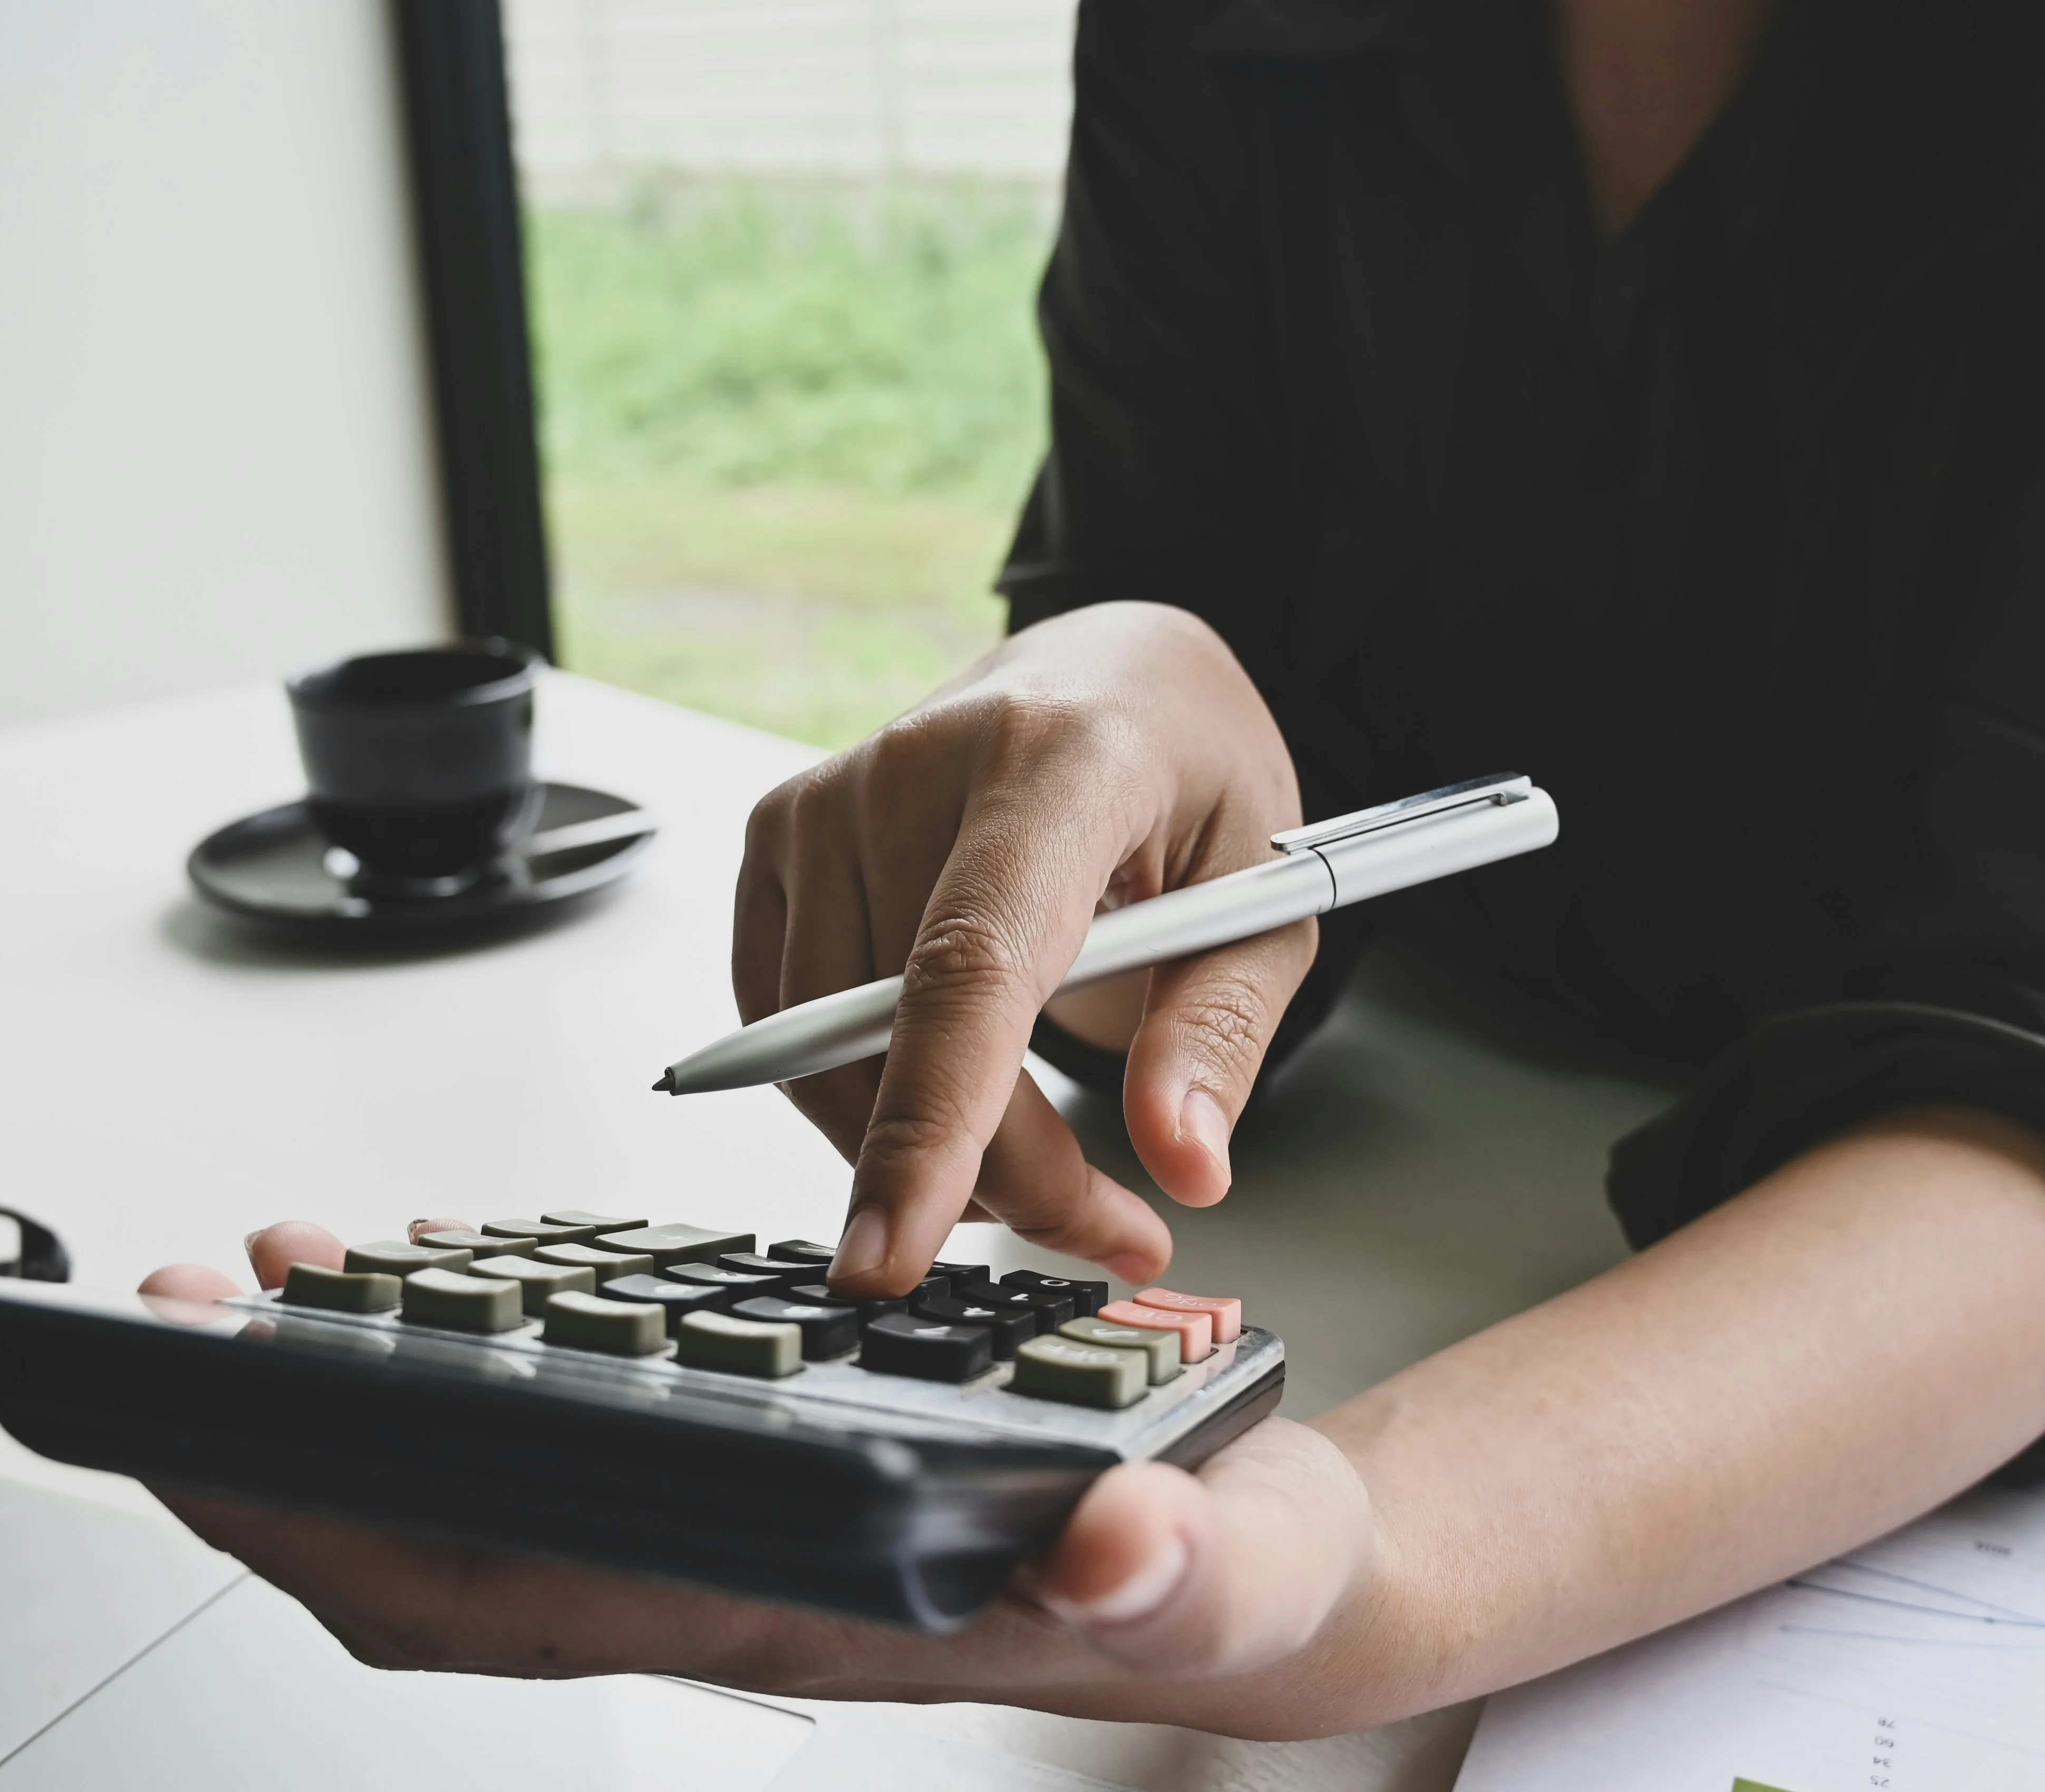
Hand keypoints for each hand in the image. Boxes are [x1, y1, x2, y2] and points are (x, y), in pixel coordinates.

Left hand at [135, 1223, 1384, 1736]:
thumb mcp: (1227, 1559)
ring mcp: (729, 1534)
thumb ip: (1176, 1567)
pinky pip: (558, 1440)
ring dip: (346, 1408)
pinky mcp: (754, 1467)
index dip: (352, 1530)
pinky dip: (463, 1368)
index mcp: (801, 1601)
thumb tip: (1118, 1550)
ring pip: (477, 1500)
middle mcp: (732, 1582)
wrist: (1241, 1574)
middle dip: (276, 1467)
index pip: (526, 1589)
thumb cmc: (1217, 1568)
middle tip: (159, 1337)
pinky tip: (439, 1281)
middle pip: (442, 1558)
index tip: (217, 1438)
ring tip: (258, 1285)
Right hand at [736, 601, 1311, 1295]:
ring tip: (1044, 1158)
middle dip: (1004, 1175)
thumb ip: (1222, 1030)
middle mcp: (921, 764)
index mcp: (1062, 760)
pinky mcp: (777, 835)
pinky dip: (865, 1099)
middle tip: (1107, 1228)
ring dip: (935, 1151)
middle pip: (912, 1037)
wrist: (1106, 670)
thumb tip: (1182, 1164)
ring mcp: (830, 797)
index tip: (897, 1247)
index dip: (931, 1121)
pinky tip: (956, 1090)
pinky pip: (790, 1030)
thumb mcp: (1267, 891)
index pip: (970, 963)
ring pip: (835, 1055)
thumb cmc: (1189, 771)